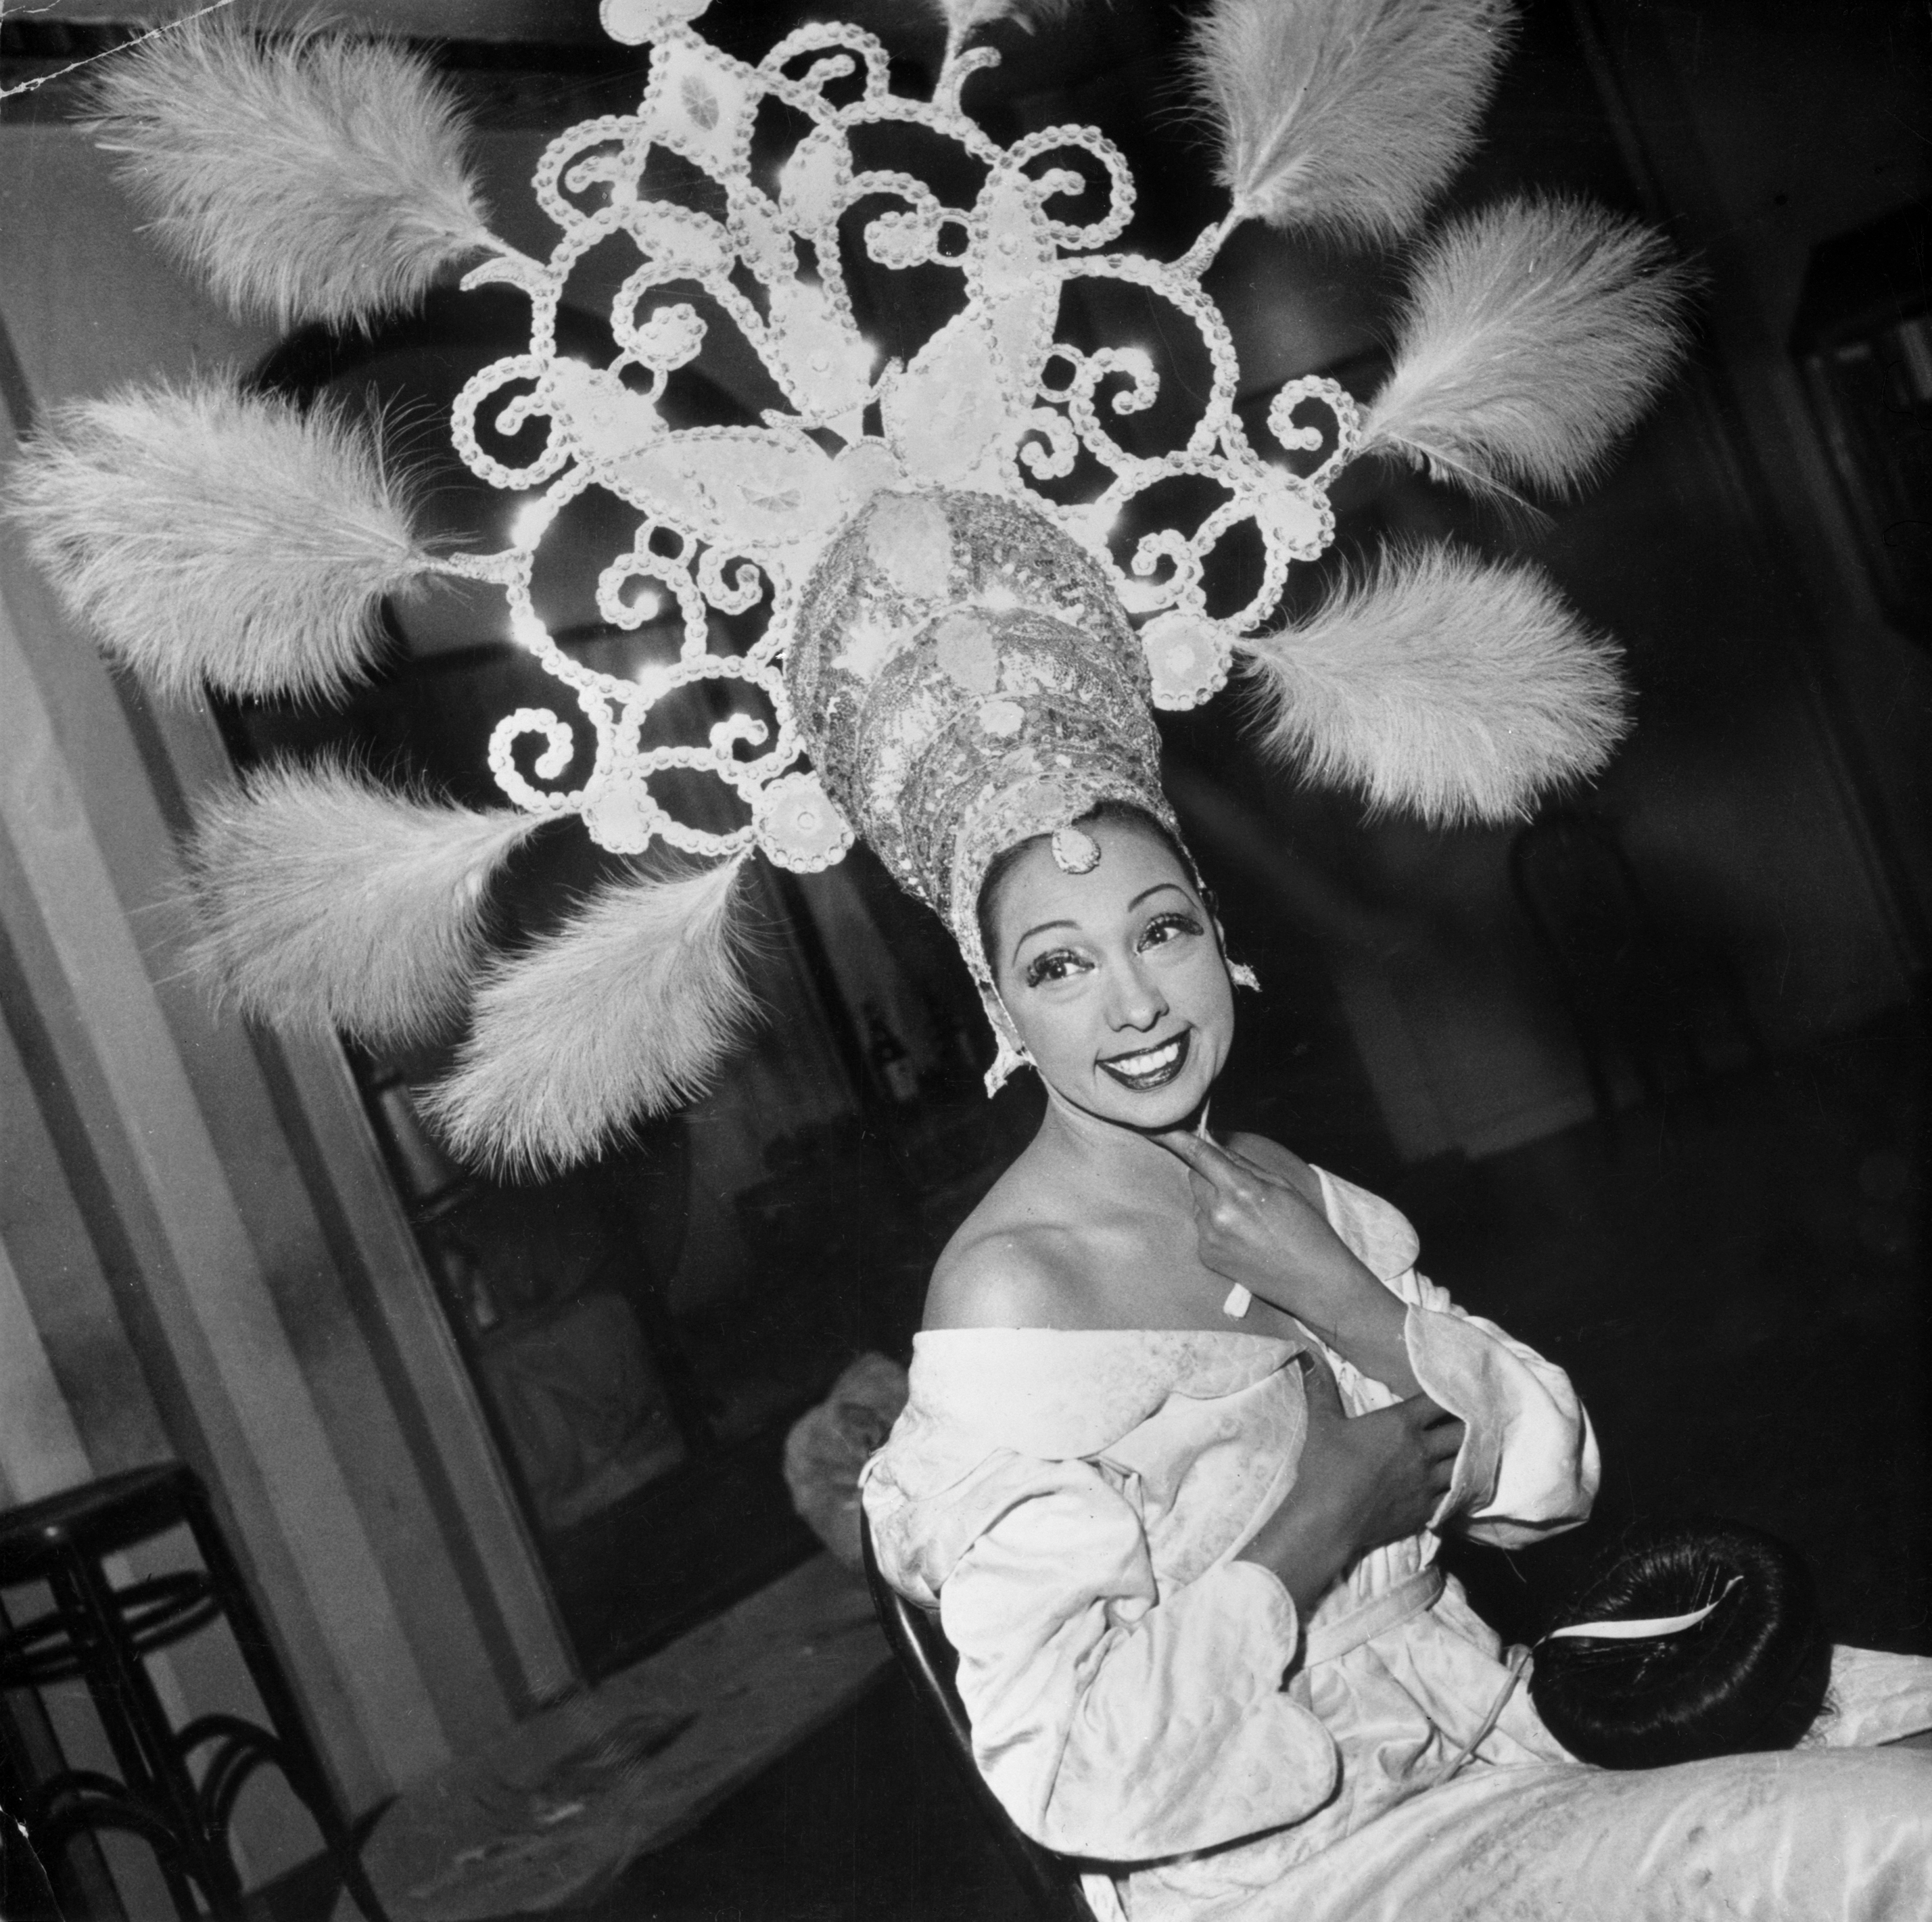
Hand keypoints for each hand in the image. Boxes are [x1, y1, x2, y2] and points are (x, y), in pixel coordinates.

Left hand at [1157, 1130, 1418, 1391]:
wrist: (1314, 1282)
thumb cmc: (1307, 1230)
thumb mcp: (1282, 1187)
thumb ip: (1244, 1165)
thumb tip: (1216, 1146)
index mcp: (1240, 1190)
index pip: (1200, 1156)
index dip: (1179, 1139)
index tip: (1164, 1129)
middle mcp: (1218, 1213)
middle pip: (1196, 1178)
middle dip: (1211, 1176)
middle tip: (1241, 1189)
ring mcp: (1209, 1237)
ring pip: (1199, 1203)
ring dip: (1214, 1202)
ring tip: (1249, 1221)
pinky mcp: (1206, 1256)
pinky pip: (1202, 1227)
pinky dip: (1215, 1226)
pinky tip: (1243, 1238)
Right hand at [1237, 1356, 1464, 1612]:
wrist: (1329, 1522)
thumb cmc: (1326, 1469)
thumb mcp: (1322, 1424)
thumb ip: (1321, 1388)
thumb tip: (1307, 1356)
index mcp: (1400, 1424)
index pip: (1439, 1401)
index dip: (1452, 1394)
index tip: (1456, 1391)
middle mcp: (1421, 1450)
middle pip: (1463, 1431)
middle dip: (1469, 1424)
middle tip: (1470, 1420)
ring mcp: (1427, 1482)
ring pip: (1466, 1464)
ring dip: (1469, 1456)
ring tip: (1471, 1450)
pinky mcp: (1427, 1509)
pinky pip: (1457, 1495)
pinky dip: (1462, 1487)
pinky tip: (1460, 1484)